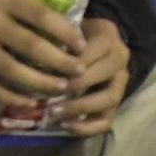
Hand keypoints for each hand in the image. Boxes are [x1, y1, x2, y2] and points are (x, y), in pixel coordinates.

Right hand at [0, 0, 87, 106]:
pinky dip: (8, 97)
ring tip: (62, 89)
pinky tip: (28, 102)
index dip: (65, 32)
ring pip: (12, 71)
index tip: (83, 44)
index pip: (40, 17)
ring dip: (40, 83)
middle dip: (60, 62)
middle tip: (80, 72)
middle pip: (31, 47)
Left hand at [57, 18, 131, 135]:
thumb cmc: (76, 36)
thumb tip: (35, 54)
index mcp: (108, 37)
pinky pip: (106, 120)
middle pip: (103, 74)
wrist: (97, 44)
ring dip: (80, 107)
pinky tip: (65, 125)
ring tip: (55, 112)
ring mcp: (121, 82)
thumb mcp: (70, 28)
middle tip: (50, 92)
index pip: (92, 51)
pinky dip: (87, 127)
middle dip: (75, 85)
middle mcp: (120, 58)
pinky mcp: (117, 103)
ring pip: (109, 98)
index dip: (71, 63)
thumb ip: (58, 37)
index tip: (49, 70)